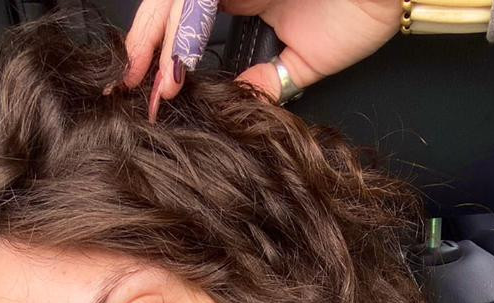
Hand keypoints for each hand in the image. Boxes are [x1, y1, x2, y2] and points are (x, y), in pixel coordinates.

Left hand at [122, 0, 402, 121]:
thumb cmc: (360, 11)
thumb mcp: (304, 61)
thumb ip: (269, 80)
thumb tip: (243, 101)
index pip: (189, 27)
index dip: (167, 57)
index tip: (154, 95)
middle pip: (172, 9)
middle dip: (148, 51)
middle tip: (132, 91)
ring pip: (178, 1)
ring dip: (161, 43)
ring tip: (153, 82)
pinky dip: (184, 27)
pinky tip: (178, 59)